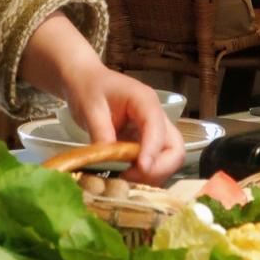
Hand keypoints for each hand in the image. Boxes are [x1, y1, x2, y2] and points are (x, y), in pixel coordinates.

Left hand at [19, 13, 185, 183]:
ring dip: (153, 174)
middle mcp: (156, 116)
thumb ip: (101, 133)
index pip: (158, 128)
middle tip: (133, 177)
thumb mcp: (91, 108)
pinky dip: (146, 174)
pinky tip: (127, 176)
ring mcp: (153, 130)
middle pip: (175, 148)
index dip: (152, 151)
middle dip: (159, 168)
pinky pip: (155, 162)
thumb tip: (110, 160)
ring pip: (169, 158)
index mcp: (145, 101)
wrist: (84, 81)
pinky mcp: (145, 142)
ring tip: (127, 178)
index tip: (140, 169)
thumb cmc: (88, 88)